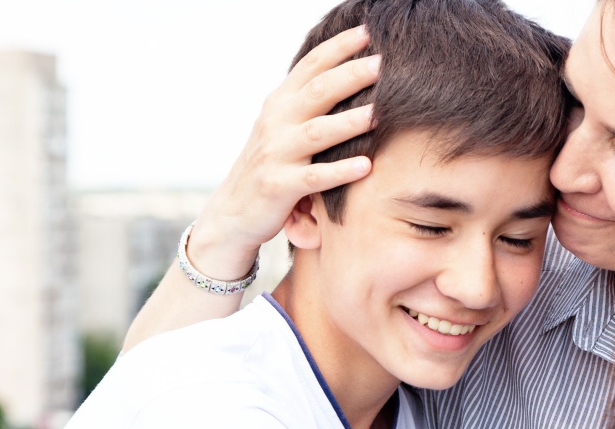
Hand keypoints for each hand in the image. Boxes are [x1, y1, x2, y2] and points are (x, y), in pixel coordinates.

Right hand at [189, 25, 379, 279]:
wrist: (232, 212)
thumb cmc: (271, 164)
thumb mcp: (283, 125)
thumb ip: (309, 100)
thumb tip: (351, 70)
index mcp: (280, 103)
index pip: (311, 66)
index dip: (338, 48)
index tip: (368, 31)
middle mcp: (276, 123)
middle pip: (318, 92)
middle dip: (350, 76)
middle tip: (382, 64)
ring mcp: (275, 154)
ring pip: (316, 132)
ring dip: (348, 122)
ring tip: (379, 113)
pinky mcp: (279, 187)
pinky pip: (313, 178)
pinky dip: (340, 171)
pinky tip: (366, 166)